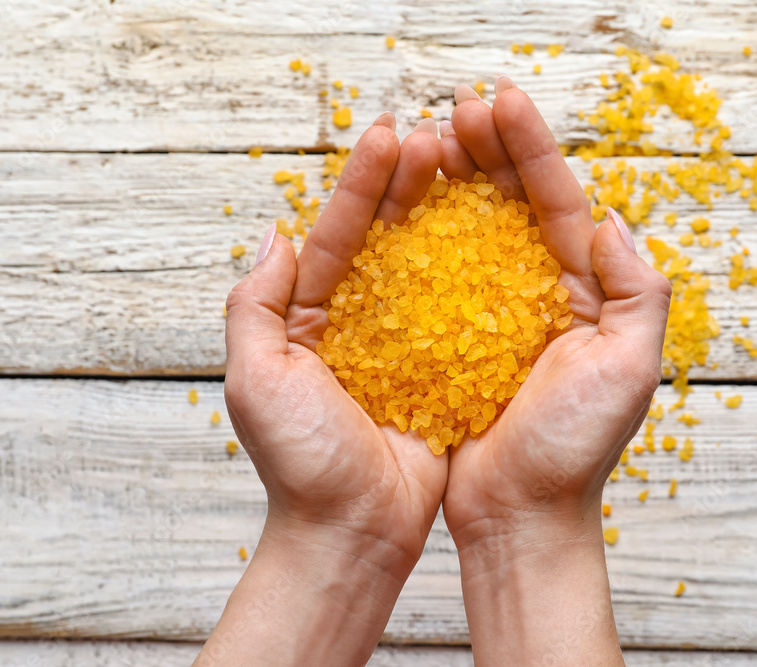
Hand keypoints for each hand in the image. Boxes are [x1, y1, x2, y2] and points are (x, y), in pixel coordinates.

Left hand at [196, 115, 447, 666]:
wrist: (354, 532)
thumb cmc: (299, 463)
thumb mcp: (255, 378)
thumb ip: (254, 306)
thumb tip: (276, 236)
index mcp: (308, 319)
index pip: (336, 236)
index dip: (362, 185)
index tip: (388, 136)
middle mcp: (357, 323)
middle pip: (386, 240)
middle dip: (409, 187)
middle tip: (438, 137)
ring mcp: (404, 345)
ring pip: (428, 267)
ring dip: (447, 216)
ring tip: (470, 167)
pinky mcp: (445, 370)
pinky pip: (464, 314)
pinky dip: (481, 274)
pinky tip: (502, 234)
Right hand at [438, 79, 671, 665]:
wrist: (519, 516)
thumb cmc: (575, 450)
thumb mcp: (627, 368)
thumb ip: (637, 291)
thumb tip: (611, 220)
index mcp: (586, 293)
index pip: (558, 204)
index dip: (531, 150)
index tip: (501, 103)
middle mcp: (541, 295)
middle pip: (513, 206)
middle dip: (488, 153)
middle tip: (457, 109)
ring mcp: (492, 316)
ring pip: (471, 231)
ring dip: (452, 182)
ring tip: (429, 139)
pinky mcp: (451, 340)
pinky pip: (434, 277)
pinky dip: (420, 237)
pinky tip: (400, 205)